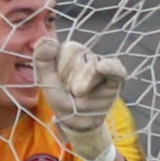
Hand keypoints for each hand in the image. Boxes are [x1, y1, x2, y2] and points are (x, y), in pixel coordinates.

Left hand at [35, 37, 125, 160]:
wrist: (77, 121)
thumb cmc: (62, 98)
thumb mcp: (46, 81)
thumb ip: (42, 60)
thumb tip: (46, 40)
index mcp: (70, 52)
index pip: (68, 50)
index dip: (62, 68)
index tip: (59, 81)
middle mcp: (88, 54)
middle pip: (81, 57)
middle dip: (73, 78)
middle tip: (71, 91)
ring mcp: (102, 64)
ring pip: (94, 65)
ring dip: (85, 82)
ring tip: (81, 94)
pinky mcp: (116, 77)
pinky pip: (116, 68)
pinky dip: (110, 68)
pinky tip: (103, 67)